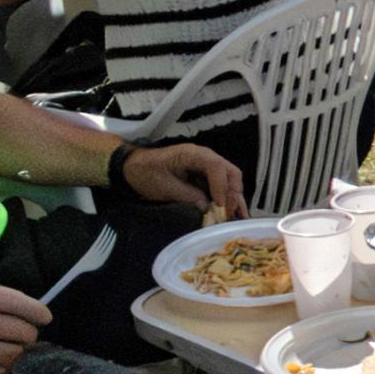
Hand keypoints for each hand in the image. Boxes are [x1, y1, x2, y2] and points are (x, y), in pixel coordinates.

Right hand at [0, 273, 51, 373]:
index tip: (45, 317)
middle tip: (26, 334)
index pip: (17, 303)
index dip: (37, 312)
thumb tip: (21, 308)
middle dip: (28, 333)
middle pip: (19, 330)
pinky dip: (0, 367)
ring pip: (9, 353)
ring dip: (17, 352)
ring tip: (12, 348)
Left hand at [123, 143, 242, 217]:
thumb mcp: (164, 187)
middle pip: (230, 173)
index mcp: (193, 154)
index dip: (221, 187)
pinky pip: (221, 188)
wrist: (133, 168)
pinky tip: (232, 215)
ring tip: (240, 218)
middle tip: (229, 215)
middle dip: (232, 195)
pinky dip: (227, 201)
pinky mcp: (205, 178)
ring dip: (235, 200)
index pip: (216, 167)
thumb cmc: (146, 173)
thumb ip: (188, 196)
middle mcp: (205, 158)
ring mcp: (206, 168)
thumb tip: (208, 209)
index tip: (220, 207)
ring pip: (230, 181)